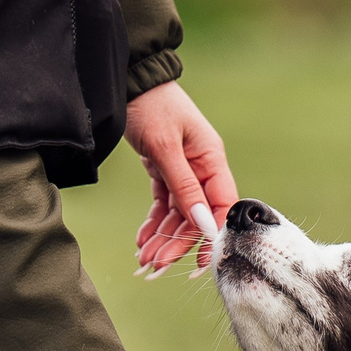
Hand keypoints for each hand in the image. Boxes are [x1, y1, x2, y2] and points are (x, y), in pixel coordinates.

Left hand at [125, 80, 238, 275]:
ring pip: (178, 214)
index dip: (212, 237)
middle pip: (196, 216)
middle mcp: (201, 168)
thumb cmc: (152, 106)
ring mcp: (184, 170)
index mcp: (212, 159)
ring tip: (144, 260)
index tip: (199, 264)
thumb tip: (204, 224)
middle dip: (177, 243)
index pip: (221, 207)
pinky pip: (163, 204)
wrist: (129, 83)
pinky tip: (142, 240)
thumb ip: (184, 187)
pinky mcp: (164, 170)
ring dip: (162, 238)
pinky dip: (154, 222)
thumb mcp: (165, 148)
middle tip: (156, 267)